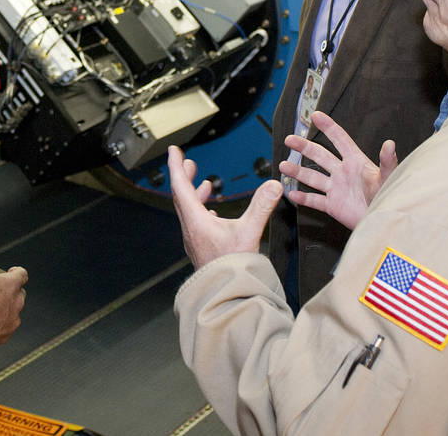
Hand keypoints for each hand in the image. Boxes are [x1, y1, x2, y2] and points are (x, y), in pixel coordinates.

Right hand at [0, 266, 27, 344]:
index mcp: (11, 283)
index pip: (21, 274)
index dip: (15, 273)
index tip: (11, 273)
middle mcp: (17, 301)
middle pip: (18, 293)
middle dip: (9, 293)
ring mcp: (13, 318)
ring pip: (13, 311)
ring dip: (4, 310)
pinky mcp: (7, 334)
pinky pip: (6, 327)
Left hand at [168, 145, 282, 269]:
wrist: (226, 295)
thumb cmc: (232, 268)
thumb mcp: (250, 232)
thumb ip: (261, 207)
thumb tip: (273, 185)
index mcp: (196, 221)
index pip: (180, 186)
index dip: (176, 166)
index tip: (174, 151)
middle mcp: (191, 229)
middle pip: (181, 197)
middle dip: (185, 177)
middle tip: (188, 163)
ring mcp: (194, 240)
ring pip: (188, 210)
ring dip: (193, 194)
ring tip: (203, 184)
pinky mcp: (201, 248)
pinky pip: (196, 223)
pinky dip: (201, 211)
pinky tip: (211, 214)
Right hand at [279, 110, 398, 229]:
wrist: (384, 223)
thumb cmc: (390, 198)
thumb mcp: (387, 178)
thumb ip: (387, 162)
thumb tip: (390, 144)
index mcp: (356, 162)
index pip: (340, 140)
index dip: (328, 127)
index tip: (316, 115)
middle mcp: (343, 173)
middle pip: (320, 155)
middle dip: (304, 146)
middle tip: (289, 139)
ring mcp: (336, 189)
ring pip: (312, 177)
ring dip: (297, 171)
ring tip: (283, 166)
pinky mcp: (333, 206)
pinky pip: (314, 200)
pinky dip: (302, 198)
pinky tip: (292, 193)